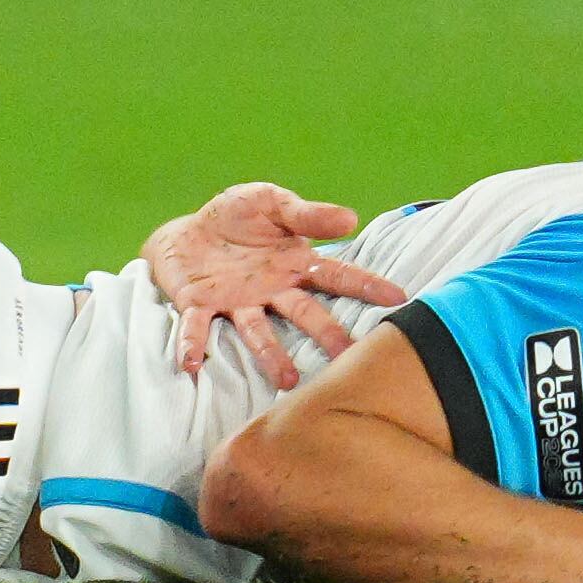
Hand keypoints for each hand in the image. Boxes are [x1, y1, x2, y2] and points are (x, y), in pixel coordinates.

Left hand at [147, 182, 412, 386]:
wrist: (183, 238)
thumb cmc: (233, 219)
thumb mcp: (269, 202)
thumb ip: (305, 213)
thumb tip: (351, 218)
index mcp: (292, 264)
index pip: (335, 275)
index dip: (366, 285)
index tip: (399, 298)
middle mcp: (270, 291)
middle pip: (304, 314)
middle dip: (326, 335)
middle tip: (347, 357)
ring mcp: (236, 302)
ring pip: (257, 331)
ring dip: (270, 355)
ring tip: (286, 380)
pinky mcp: (200, 305)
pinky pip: (197, 326)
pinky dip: (193, 344)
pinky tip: (190, 363)